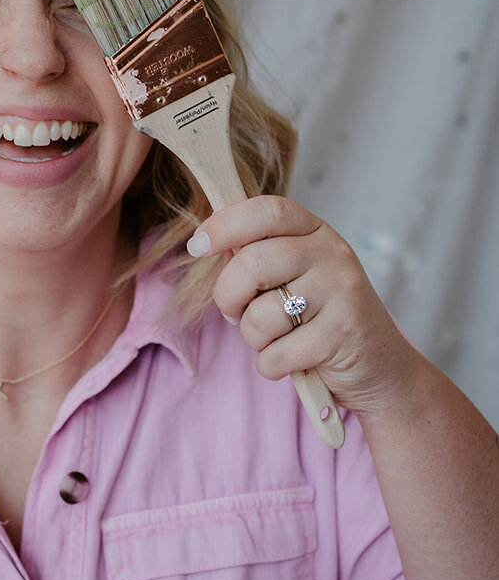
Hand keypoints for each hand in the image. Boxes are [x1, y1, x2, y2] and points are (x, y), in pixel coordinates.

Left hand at [186, 196, 420, 417]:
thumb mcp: (300, 274)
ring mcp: (342, 294)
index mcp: (317, 232)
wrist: (382, 368)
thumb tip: (208, 242)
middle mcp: (333, 255)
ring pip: (261, 315)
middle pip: (253, 263)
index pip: (268, 211)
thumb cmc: (323, 318)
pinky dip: (271, 365)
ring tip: (275, 339)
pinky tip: (291, 361)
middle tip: (234, 312)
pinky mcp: (343, 336)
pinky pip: (276, 354)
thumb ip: (261, 255)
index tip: (198, 245)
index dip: (225, 224)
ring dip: (253, 337)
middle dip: (227, 295)